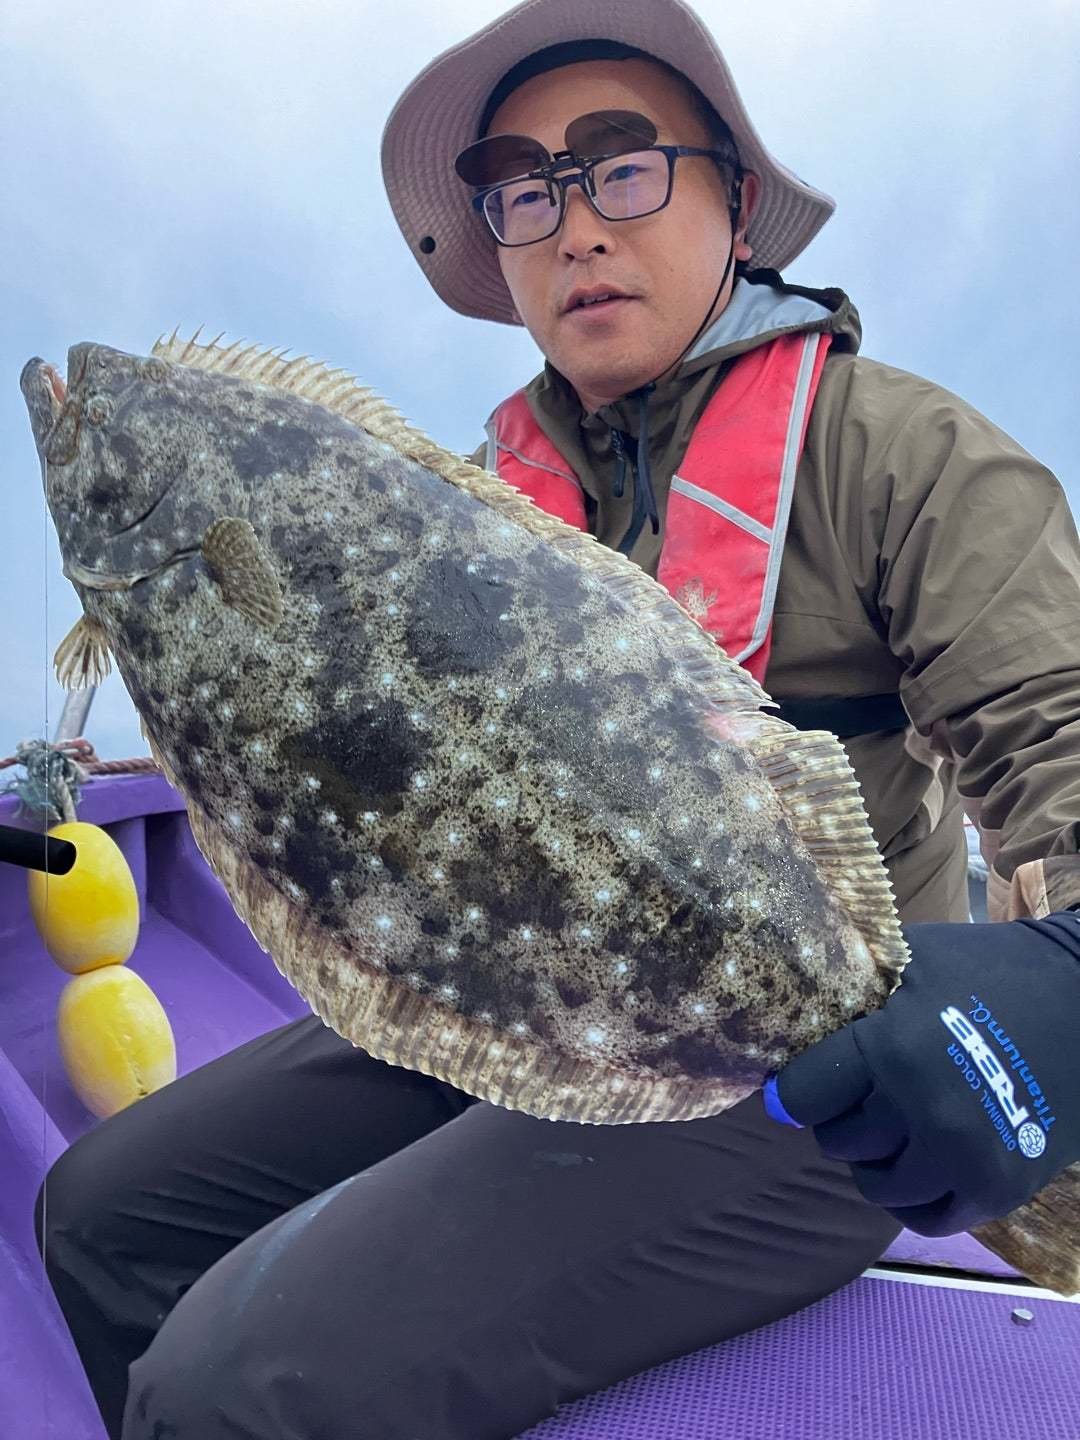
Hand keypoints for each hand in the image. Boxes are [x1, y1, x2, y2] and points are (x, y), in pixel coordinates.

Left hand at [765, 914, 1079, 1233]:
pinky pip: (926, 1217)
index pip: (806, 1096)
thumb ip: (852, 990)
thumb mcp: (911, 960)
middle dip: (840, 1117)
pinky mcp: (999, 1188)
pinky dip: (911, 1197)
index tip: (795, 1089)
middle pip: (838, 1140)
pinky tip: (917, 1163)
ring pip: (877, 1185)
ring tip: (890, 1127)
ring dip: (873, 1159)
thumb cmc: (988, 969)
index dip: (797, 1090)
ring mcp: (965, 1158)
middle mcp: (925, 1112)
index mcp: (894, 1049)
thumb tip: (785, 1021)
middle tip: (861, 1095)